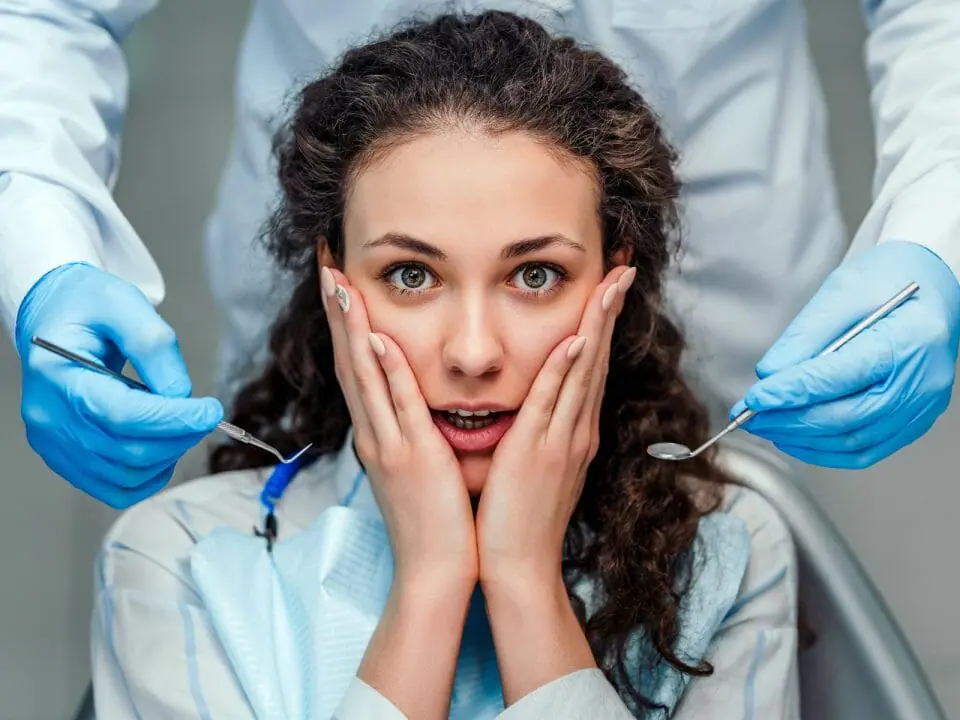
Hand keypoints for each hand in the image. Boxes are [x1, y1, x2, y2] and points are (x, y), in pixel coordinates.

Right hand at [15, 262, 222, 507]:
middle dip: (180, 436)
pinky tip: (164, 448)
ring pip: (125, 475)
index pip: (122, 416)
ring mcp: (55, 443)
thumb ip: (154, 346)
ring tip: (182, 424)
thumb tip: (180, 395)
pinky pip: (114, 488)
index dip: (174, 419)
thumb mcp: (123, 303)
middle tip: (205, 414)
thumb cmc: (86, 305)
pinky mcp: (66, 457)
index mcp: (58, 376)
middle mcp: (50, 418)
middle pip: (127, 451)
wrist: (53, 316)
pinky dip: (149, 476)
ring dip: (168, 455)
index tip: (211, 410)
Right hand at [321, 267, 476, 587]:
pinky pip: (398, 407)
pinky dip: (386, 371)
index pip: (355, 366)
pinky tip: (377, 338)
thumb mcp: (414, 466)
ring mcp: (390, 443)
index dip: (345, 322)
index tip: (338, 281)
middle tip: (326, 262)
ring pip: (364, 375)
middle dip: (337, 309)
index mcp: (378, 433)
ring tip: (339, 283)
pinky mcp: (413, 457)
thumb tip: (410, 400)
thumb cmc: (433, 518)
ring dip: (351, 327)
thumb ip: (408, 430)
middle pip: (348, 360)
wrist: (434, 568)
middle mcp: (375, 433)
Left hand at [476, 265, 633, 586]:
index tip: (609, 287)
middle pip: (598, 358)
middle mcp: (577, 430)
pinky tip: (576, 339)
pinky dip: (566, 370)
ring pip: (584, 371)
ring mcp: (562, 440)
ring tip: (611, 282)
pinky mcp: (537, 452)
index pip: (591, 366)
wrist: (519, 566)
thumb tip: (542, 409)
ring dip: (597, 324)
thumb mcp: (539, 468)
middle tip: (624, 266)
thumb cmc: (521, 518)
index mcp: (575, 432)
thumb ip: (544, 433)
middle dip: (610, 310)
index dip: (602, 324)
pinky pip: (553, 403)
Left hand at [732, 241, 959, 468]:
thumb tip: (771, 374)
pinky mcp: (913, 420)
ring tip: (767, 425)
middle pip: (845, 417)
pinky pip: (865, 450)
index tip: (755, 398)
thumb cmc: (890, 280)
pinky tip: (796, 438)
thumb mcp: (842, 291)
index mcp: (907, 341)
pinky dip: (825, 450)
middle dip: (789, 420)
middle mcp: (921, 381)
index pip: (839, 377)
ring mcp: (920, 406)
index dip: (790, 392)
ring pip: (852, 440)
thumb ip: (805, 336)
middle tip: (750, 416)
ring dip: (801, 439)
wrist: (932, 285)